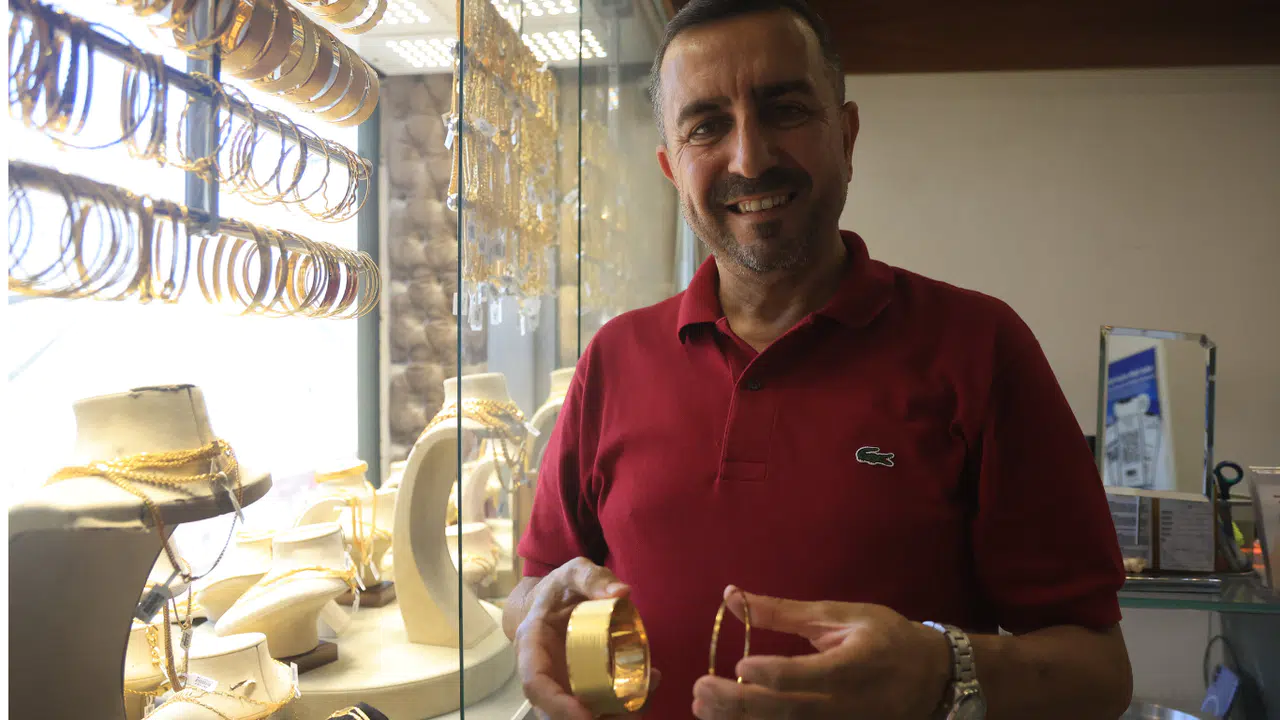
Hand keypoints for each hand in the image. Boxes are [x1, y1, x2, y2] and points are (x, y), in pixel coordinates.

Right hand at [517, 557, 659, 719]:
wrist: (554, 599)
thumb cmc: (560, 588)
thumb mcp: (574, 572)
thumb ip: (593, 578)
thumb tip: (621, 593)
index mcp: (532, 643)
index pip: (535, 683)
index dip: (557, 705)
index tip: (587, 715)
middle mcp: (542, 670)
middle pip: (553, 711)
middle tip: (625, 717)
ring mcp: (558, 681)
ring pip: (574, 714)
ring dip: (606, 718)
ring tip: (636, 712)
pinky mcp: (577, 686)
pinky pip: (593, 705)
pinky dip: (617, 708)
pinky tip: (642, 696)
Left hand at [692, 586, 950, 719]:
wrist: (934, 679)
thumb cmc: (885, 638)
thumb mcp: (840, 615)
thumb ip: (784, 611)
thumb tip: (732, 596)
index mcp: (851, 666)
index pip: (803, 676)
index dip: (768, 673)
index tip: (738, 664)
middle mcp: (845, 706)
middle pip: (785, 712)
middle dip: (737, 704)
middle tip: (700, 689)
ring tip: (703, 708)